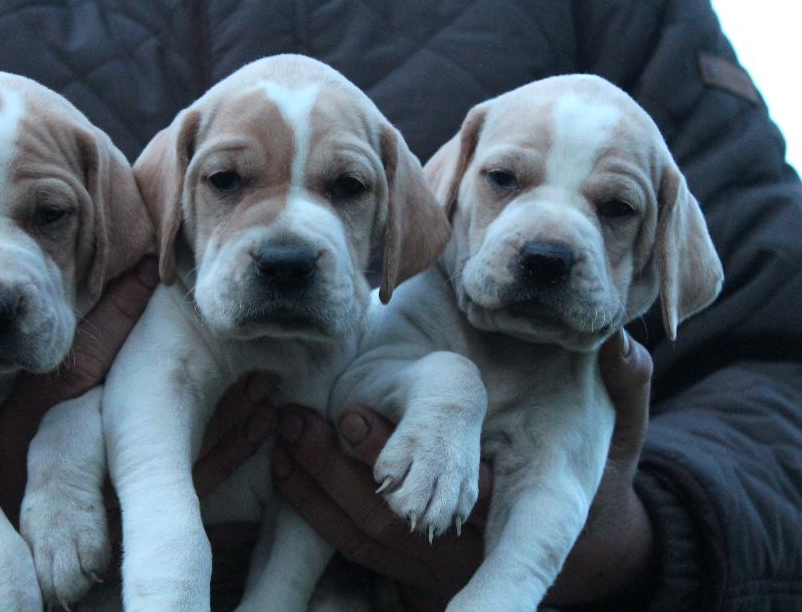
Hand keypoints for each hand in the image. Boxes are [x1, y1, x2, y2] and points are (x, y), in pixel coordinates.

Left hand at [272, 329, 654, 608]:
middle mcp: (484, 551)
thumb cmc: (585, 455)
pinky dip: (316, 505)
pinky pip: (353, 544)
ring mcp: (443, 567)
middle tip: (330, 422)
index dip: (476, 544)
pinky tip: (289, 463)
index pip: (519, 552)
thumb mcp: (616, 416)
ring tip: (291, 432)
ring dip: (324, 488)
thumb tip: (619, 344)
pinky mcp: (409, 568)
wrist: (578, 532)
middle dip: (363, 478)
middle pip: (411, 530)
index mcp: (543, 516)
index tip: (418, 507)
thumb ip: (623, 381)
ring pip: (371, 539)